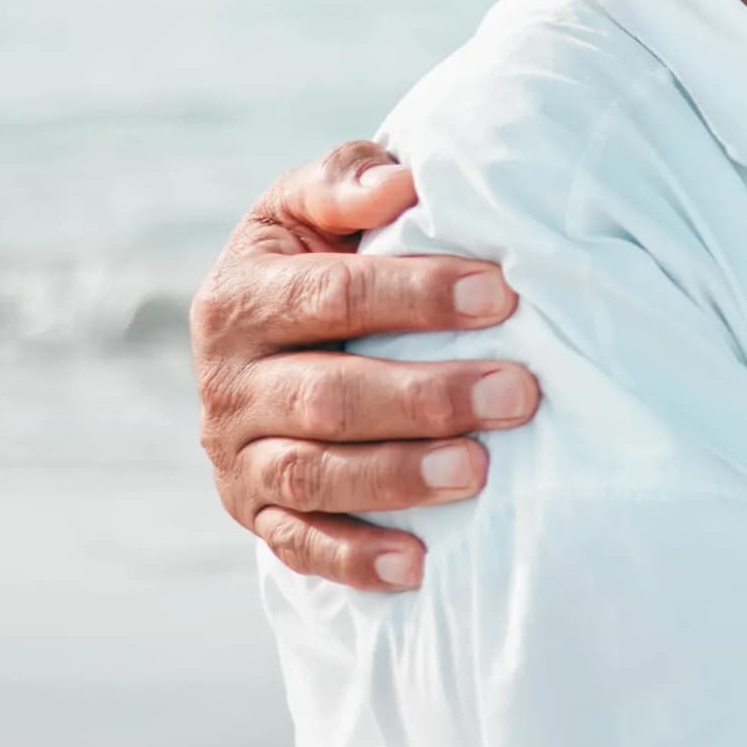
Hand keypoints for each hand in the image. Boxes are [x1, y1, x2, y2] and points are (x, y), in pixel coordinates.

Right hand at [189, 141, 538, 588]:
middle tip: (520, 394)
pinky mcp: (251, 512)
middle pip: (328, 396)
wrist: (268, 332)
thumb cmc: (318, 253)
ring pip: (314, 476)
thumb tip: (400, 185)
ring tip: (479, 471)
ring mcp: (234, 453)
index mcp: (241, 296)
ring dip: (398, 478)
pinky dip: (354, 559)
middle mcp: (226, 380)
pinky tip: (418, 565)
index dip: (418, 295)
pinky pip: (297, 546)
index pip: (333, 296)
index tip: (503, 297)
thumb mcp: (311, 203)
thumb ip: (348, 181)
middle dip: (427, 397)